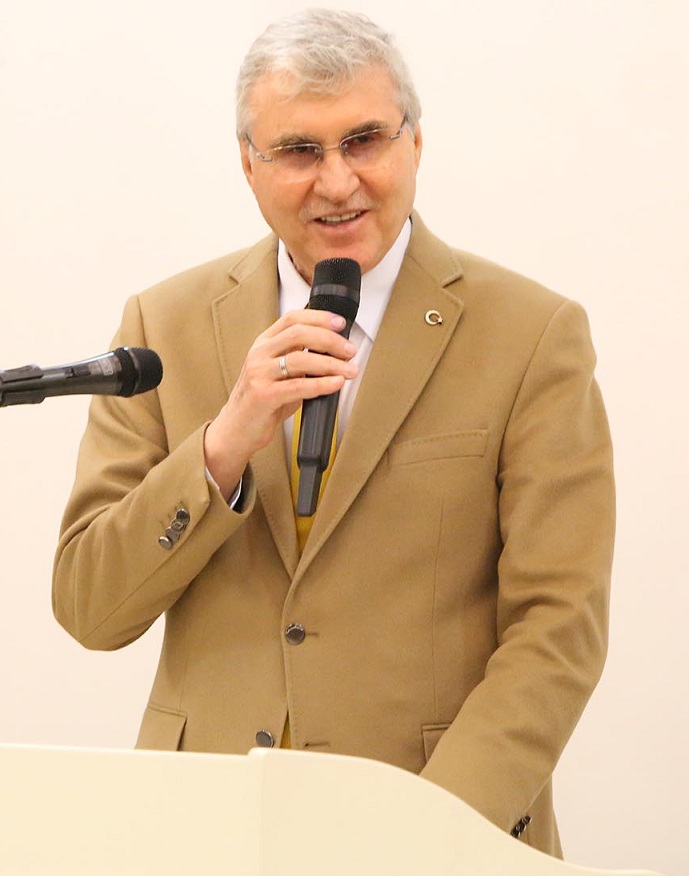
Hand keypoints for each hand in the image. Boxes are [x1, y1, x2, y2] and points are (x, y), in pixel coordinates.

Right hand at [204, 308, 357, 498]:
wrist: (237, 429)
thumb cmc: (263, 401)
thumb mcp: (280, 373)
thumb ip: (300, 360)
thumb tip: (336, 353)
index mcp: (264, 343)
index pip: (293, 319)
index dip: (319, 317)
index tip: (340, 324)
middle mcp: (259, 354)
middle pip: (299, 334)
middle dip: (330, 340)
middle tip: (350, 350)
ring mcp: (259, 373)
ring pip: (301, 359)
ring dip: (331, 364)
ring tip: (349, 370)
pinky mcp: (263, 395)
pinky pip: (298, 386)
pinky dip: (321, 384)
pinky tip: (335, 384)